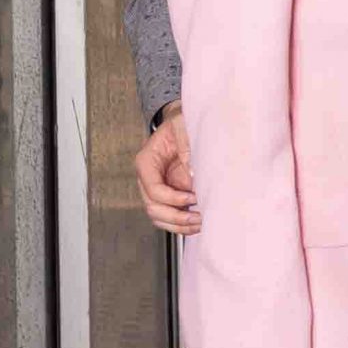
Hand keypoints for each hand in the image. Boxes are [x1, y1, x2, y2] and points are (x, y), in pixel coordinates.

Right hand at [136, 107, 199, 235]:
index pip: (152, 189)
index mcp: (146, 162)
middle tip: (198, 218)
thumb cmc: (180, 122)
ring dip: (179, 225)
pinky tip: (199, 223)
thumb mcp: (183, 125)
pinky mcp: (171, 193)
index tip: (192, 198)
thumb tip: (192, 172)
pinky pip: (171, 214)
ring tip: (200, 224)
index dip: (172, 198)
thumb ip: (186, 146)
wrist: (184, 123)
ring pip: (160, 216)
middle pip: (153, 208)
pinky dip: (182, 223)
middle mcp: (149, 178)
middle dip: (176, 217)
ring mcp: (159, 188)